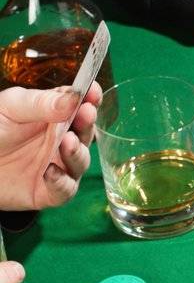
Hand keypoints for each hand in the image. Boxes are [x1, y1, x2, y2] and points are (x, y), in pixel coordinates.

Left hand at [0, 82, 101, 210]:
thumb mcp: (12, 107)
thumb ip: (42, 103)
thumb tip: (74, 98)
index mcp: (55, 115)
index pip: (80, 105)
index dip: (90, 98)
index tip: (93, 91)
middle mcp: (61, 140)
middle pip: (85, 133)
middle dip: (87, 123)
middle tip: (86, 113)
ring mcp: (57, 166)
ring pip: (81, 162)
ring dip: (78, 152)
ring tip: (68, 142)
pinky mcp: (48, 192)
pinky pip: (65, 190)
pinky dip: (62, 182)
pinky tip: (50, 171)